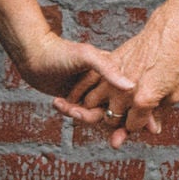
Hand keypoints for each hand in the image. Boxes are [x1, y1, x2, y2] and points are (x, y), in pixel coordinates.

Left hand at [12, 31, 138, 106]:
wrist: (33, 55)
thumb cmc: (60, 51)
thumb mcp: (86, 56)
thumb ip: (109, 70)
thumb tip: (131, 86)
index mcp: (114, 71)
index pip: (131, 96)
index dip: (138, 113)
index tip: (145, 128)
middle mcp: (106, 83)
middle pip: (113, 112)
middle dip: (95, 116)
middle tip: (76, 112)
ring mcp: (92, 93)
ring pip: (95, 116)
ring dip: (79, 114)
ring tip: (64, 105)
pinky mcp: (77, 100)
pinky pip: (80, 114)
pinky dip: (68, 111)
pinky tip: (57, 102)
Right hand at [73, 0, 178, 145]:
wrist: (165, 35)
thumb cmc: (173, 64)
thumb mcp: (174, 94)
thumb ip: (160, 115)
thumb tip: (152, 131)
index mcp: (143, 101)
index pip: (131, 127)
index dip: (136, 126)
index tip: (140, 119)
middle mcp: (124, 92)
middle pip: (111, 120)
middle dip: (118, 120)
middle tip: (125, 114)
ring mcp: (113, 78)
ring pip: (93, 106)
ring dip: (99, 109)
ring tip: (107, 106)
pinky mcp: (107, 66)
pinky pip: (87, 86)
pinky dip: (84, 94)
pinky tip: (89, 96)